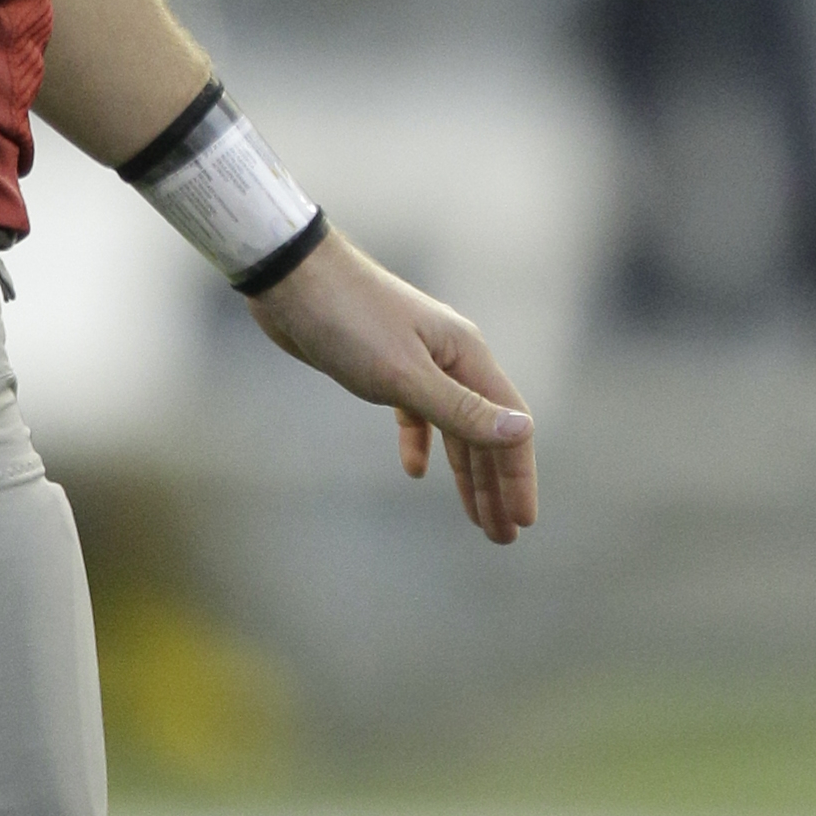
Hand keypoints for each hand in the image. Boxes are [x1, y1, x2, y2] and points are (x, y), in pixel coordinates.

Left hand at [247, 226, 538, 544]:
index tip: (523, 522)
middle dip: (495, 486)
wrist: (292, 278)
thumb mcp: (405, 375)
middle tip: (503, 536)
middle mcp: (452, 359)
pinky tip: (416, 473)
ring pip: (453, 427)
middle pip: (485, 432)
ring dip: (464, 473)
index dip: (519, 475)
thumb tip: (521, 431)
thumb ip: (461, 409)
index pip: (508, 426)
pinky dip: (419, 443)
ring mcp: (420, 362)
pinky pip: (416, 413)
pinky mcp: (385, 366)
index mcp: (467, 357)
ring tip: (475, 517)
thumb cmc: (349, 321)